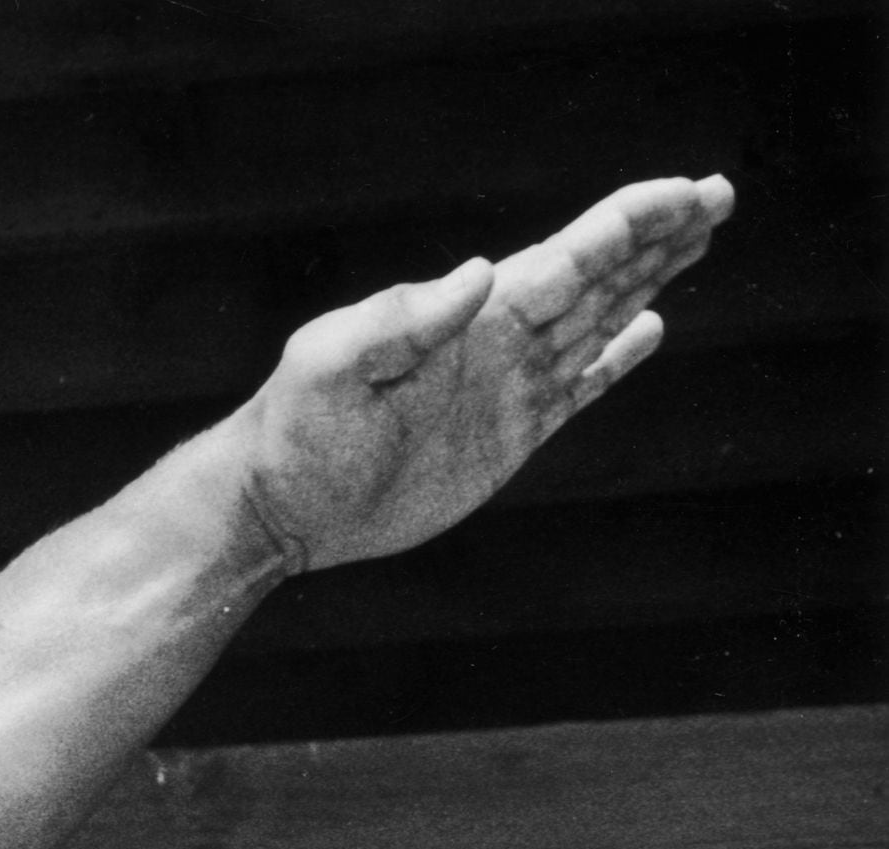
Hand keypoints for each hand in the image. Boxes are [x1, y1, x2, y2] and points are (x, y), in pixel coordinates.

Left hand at [236, 175, 730, 574]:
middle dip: (658, 236)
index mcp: (469, 318)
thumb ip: (400, 320)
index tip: (687, 192)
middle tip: (717, 195)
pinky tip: (650, 330)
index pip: (568, 256)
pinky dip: (614, 359)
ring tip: (697, 240)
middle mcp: (497, 342)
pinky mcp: (506, 438)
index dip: (631, 222)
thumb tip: (476, 274)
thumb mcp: (330, 366)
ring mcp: (505, 388)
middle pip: (596, 276)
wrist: (278, 507)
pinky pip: (576, 388)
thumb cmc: (293, 433)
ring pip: (596, 321)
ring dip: (648, 280)